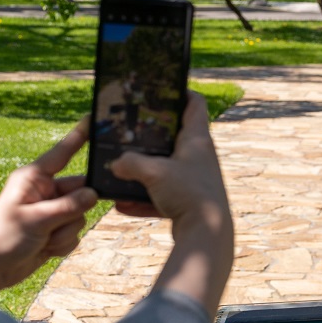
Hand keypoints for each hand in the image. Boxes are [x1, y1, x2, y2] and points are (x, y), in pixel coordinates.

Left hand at [0, 119, 98, 289]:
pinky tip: (45, 249)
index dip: (79, 136)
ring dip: (65, 232)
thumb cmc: (3, 237)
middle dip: (74, 210)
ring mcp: (51, 211)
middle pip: (80, 190)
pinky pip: (74, 234)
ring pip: (80, 216)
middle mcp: (44, 191)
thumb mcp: (35, 220)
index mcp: (34, 178)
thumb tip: (93, 195)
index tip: (94, 119)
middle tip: (58, 220)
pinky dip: (63, 244)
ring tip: (43, 240)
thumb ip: (67, 207)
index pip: (62, 152)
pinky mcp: (54, 230)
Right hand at [111, 93, 230, 229]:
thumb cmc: (187, 193)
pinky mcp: (189, 202)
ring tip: (120, 169)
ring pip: (166, 168)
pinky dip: (144, 200)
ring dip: (144, 171)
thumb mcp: (153, 172)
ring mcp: (194, 179)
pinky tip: (122, 205)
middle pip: (175, 136)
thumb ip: (130, 163)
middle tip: (130, 130)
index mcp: (197, 139)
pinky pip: (162, 196)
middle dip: (151, 135)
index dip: (180, 92)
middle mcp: (199, 156)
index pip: (194, 103)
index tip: (161, 89)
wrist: (207, 234)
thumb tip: (114, 163)